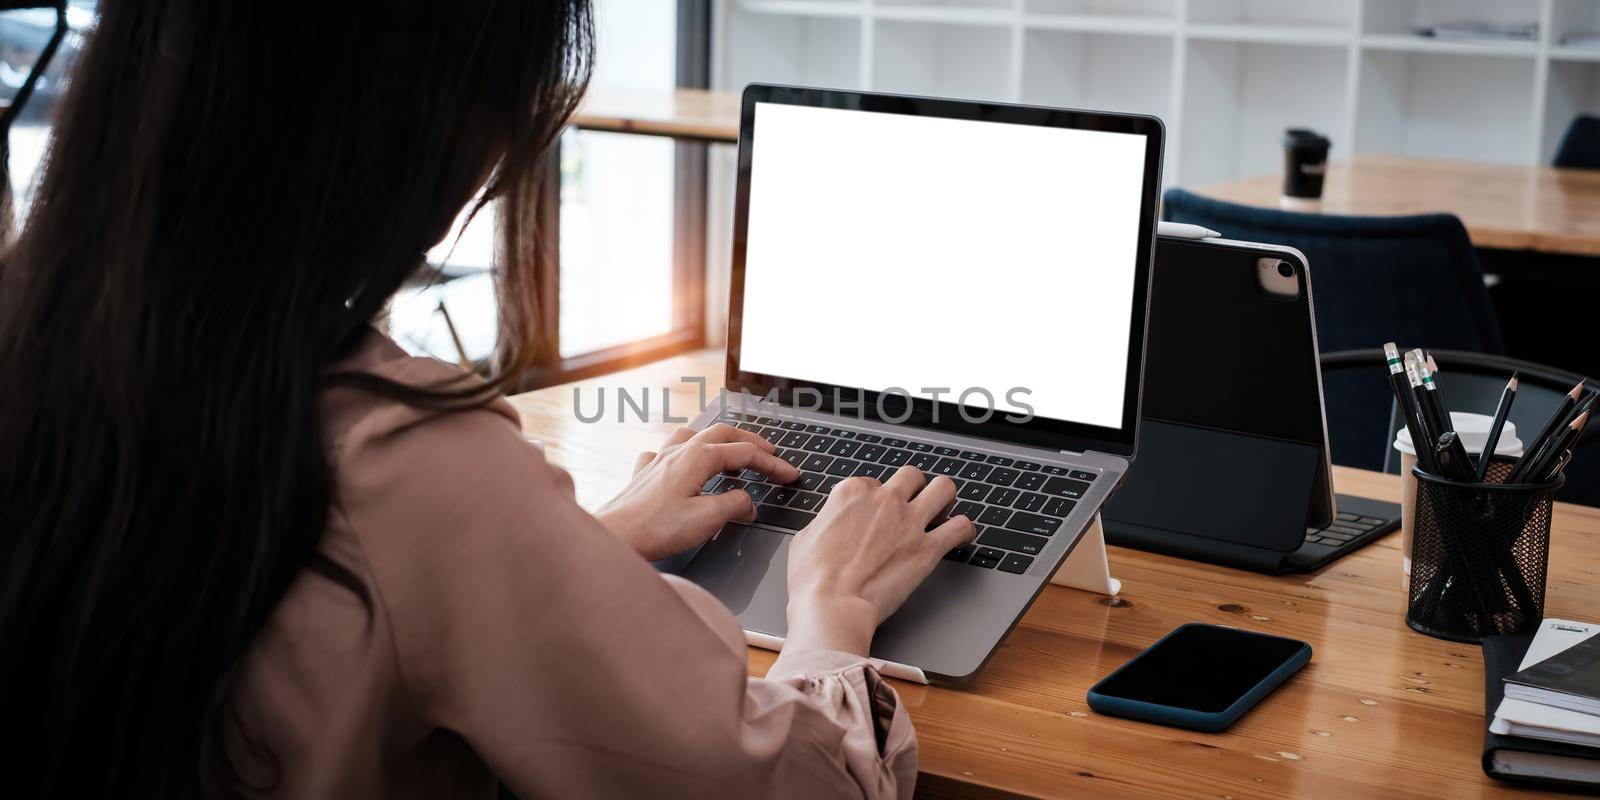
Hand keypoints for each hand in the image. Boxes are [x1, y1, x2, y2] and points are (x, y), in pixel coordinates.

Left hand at [595, 423, 798, 560]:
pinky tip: (681, 465)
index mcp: (697, 457)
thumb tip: (748, 503)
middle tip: (770, 455)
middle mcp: (678, 452)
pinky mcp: (644, 475)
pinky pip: (665, 452)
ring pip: (694, 435)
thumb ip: (734, 506)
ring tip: (730, 455)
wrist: (614, 537)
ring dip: (717, 441)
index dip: (772, 463)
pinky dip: (682, 454)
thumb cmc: (654, 529)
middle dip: (750, 443)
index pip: (745, 453)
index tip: (789, 474)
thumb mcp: (707, 519)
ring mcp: (659, 460)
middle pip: (722, 434)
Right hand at [784, 468, 975, 655]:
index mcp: (851, 493)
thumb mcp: (805, 537)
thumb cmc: (812, 579)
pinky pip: (961, 527)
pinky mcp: (928, 549)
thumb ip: (827, 521)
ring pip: (944, 488)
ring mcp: (909, 522)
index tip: (874, 516)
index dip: (874, 500)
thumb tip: (832, 524)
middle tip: (912, 505)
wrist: (831, 606)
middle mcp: (884, 500)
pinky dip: (963, 531)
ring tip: (942, 511)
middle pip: (911, 476)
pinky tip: (959, 537)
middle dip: (913, 489)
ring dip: (944, 498)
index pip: (871, 482)